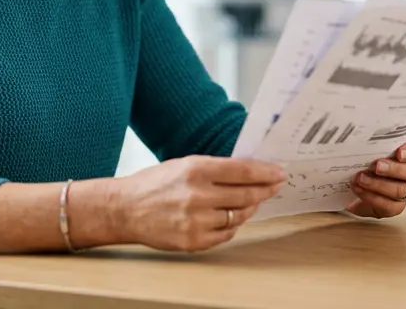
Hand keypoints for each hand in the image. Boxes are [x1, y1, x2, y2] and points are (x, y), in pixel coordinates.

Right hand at [113, 155, 284, 251]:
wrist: (126, 209)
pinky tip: (230, 218)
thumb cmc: (155, 184)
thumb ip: (215, 169)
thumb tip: (249, 171)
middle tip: (275, 186)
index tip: (279, 173)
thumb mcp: (184, 164)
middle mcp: (197, 195)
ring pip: (238, 216)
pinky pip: (226, 235)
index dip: (266, 172)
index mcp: (196, 169)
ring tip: (251, 202)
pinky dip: (232, 226)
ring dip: (249, 208)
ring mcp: (196, 221)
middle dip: (265, 190)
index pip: (243, 170)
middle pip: (246, 194)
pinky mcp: (193, 241)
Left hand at [347, 138, 405, 217]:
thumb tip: (355, 127)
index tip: (400, 152)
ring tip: (360, 178)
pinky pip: (389, 206)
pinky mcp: (394, 206)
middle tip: (376, 166)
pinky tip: (358, 189)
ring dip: (379, 184)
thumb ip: (369, 138)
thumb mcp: (365, 145)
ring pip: (401, 190)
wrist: (349, 184)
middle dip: (394, 169)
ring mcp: (405, 190)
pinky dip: (372, 197)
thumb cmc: (361, 159)